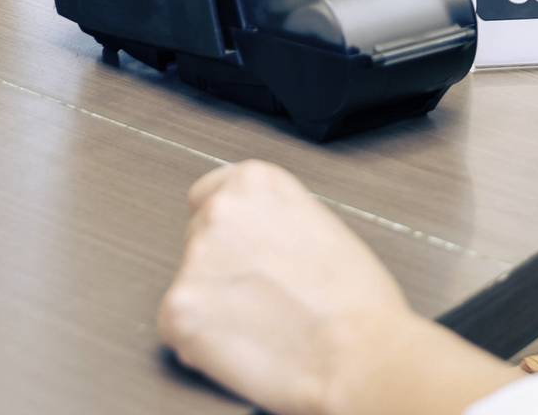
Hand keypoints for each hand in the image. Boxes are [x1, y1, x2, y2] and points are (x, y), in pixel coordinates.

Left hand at [160, 161, 417, 414]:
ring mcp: (195, 260)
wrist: (359, 354)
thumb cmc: (355, 301)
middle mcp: (219, 211)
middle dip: (221, 270)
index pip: (208, 196)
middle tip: (262, 300)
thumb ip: (274, 220)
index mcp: (255, 183)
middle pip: (198, 241)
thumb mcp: (319, 226)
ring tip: (263, 327)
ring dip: (213, 307)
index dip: (227, 232)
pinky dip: (201, 343)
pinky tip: (244, 348)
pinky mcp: (179, 309)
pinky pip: (178, 327)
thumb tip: (257, 240)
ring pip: (191, 287)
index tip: (238, 252)